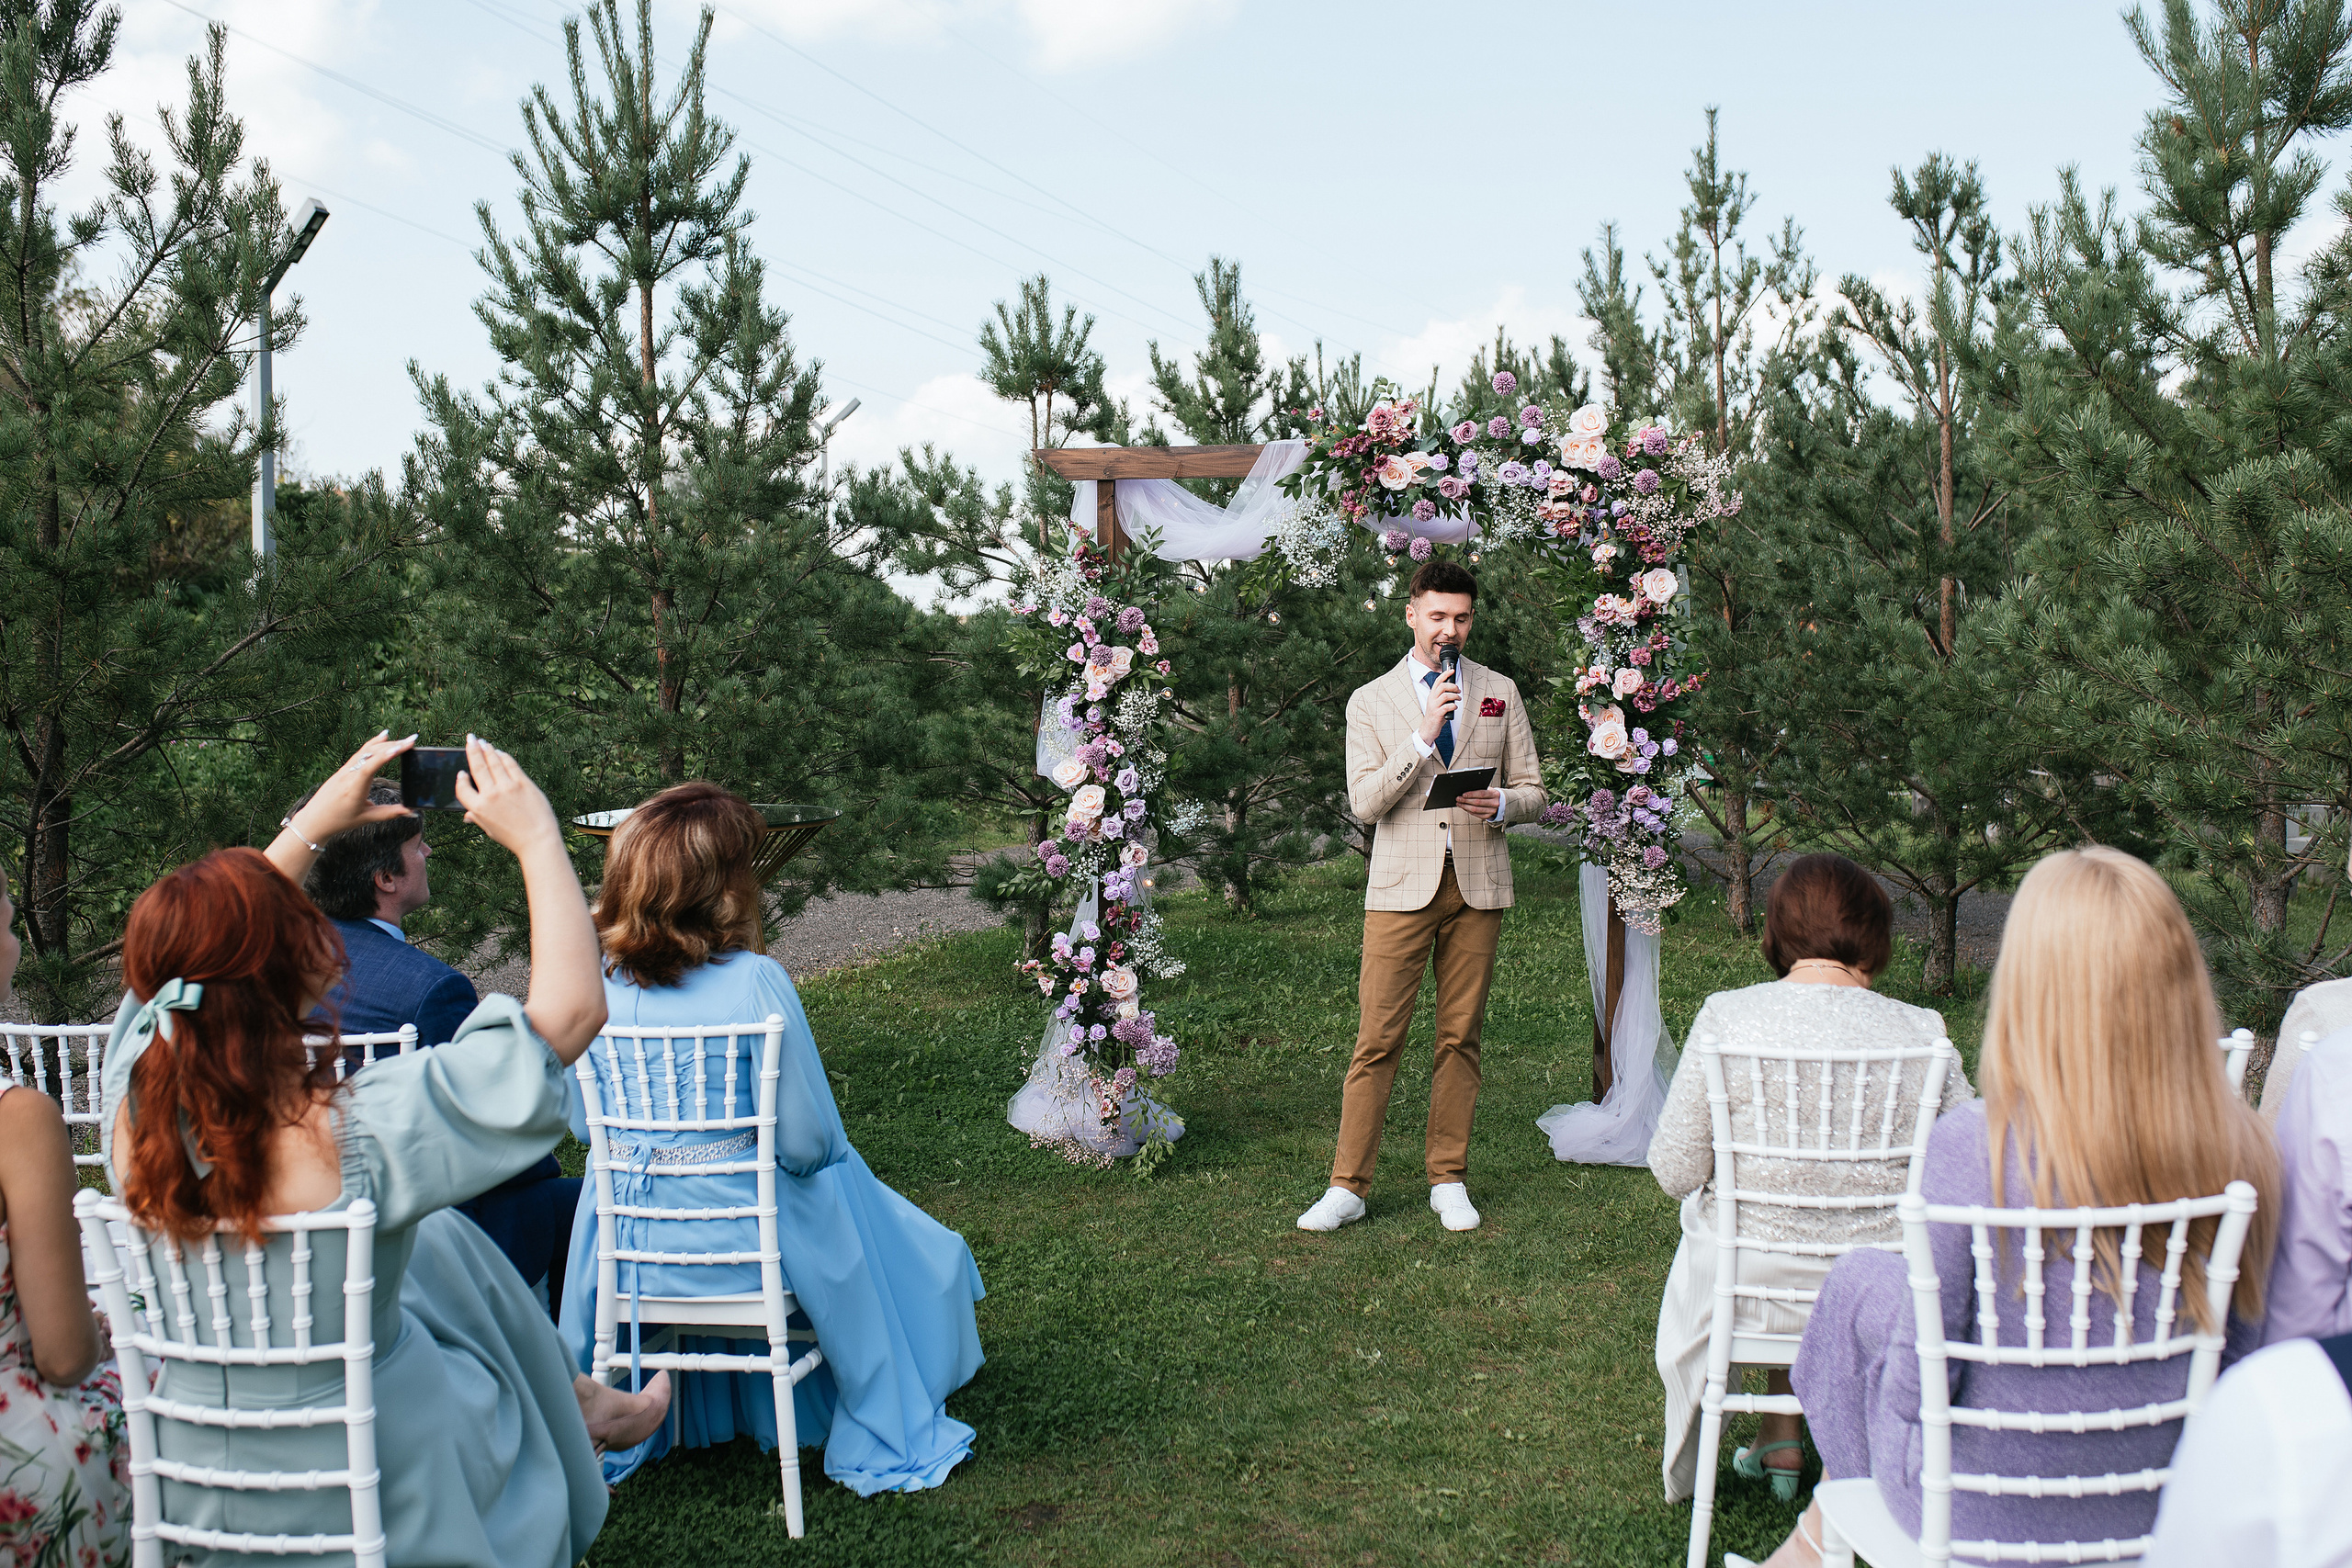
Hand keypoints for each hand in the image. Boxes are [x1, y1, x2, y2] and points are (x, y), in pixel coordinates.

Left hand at [290, 732, 417, 843]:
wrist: (315, 819)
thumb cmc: (340, 820)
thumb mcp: (367, 818)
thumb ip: (391, 813)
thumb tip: (411, 811)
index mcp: (354, 789)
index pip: (370, 767)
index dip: (385, 756)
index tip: (401, 747)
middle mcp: (348, 776)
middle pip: (371, 754)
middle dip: (393, 746)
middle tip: (412, 740)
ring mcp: (345, 770)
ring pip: (366, 751)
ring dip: (385, 743)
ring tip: (403, 739)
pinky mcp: (344, 769)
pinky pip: (360, 752)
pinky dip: (373, 744)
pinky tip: (383, 737)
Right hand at [452, 736, 561, 857]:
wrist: (538, 840)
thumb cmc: (514, 837)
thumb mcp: (490, 830)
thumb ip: (478, 818)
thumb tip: (467, 815)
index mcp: (478, 808)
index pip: (462, 789)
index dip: (460, 780)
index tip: (461, 772)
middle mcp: (491, 795)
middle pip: (478, 767)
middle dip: (472, 751)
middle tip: (470, 739)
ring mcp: (508, 787)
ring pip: (494, 762)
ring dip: (487, 750)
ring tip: (482, 742)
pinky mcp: (523, 783)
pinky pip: (511, 765)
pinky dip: (504, 756)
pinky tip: (499, 752)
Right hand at [1417, 671, 1460, 745]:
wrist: (1428, 729)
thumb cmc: (1434, 717)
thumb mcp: (1436, 704)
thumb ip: (1442, 697)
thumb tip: (1454, 691)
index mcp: (1431, 695)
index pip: (1437, 681)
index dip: (1445, 674)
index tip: (1452, 670)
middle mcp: (1432, 699)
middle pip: (1442, 686)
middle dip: (1453, 686)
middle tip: (1458, 690)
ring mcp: (1434, 706)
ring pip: (1446, 695)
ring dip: (1455, 696)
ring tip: (1458, 699)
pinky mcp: (1437, 714)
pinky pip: (1447, 706)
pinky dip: (1453, 706)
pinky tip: (1455, 708)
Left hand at [1455, 788, 1503, 820]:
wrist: (1501, 802)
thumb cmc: (1491, 795)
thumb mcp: (1489, 790)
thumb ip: (1480, 790)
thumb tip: (1467, 792)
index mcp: (1494, 794)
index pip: (1481, 794)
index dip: (1471, 794)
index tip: (1463, 794)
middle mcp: (1494, 803)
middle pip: (1477, 802)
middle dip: (1466, 800)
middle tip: (1458, 799)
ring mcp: (1492, 811)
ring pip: (1476, 809)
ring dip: (1465, 806)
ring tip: (1459, 803)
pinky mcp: (1488, 816)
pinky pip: (1476, 814)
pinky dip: (1469, 811)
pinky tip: (1464, 808)